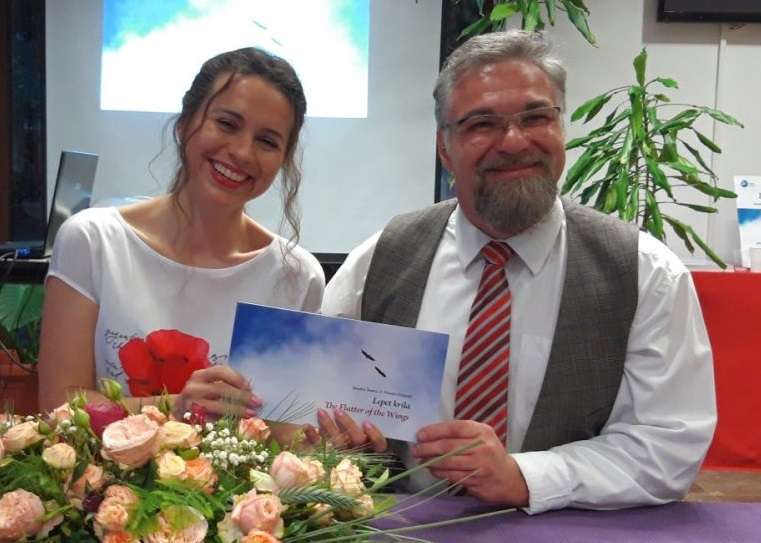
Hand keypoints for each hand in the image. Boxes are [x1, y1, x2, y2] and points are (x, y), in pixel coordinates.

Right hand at [173, 366, 261, 419]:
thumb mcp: (210, 387)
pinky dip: (224, 420)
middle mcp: (193, 386)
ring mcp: (189, 403)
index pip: (221, 371)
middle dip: (241, 396)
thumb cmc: (200, 398)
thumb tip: (252, 396)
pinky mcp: (189, 418)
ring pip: (216, 405)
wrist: (176, 411)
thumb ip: (227, 388)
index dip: (237, 378)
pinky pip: (209, 419)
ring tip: (251, 414)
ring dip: (236, 409)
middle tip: (257, 403)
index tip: (250, 388)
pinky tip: (235, 422)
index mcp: (200, 375)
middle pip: (220, 389)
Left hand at [304, 408, 386, 451]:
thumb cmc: (342, 430)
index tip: (366, 422)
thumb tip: (362, 399)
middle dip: (348, 424)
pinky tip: (308, 426)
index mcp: (367, 445)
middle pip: (355, 441)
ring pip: (337, 444)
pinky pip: (316, 449)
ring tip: (321, 411)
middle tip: (338, 410)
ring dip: (328, 426)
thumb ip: (360, 418)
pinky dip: (312, 437)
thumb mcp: (354, 426)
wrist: (311, 450)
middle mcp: (354, 453)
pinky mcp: (320, 458)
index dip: (375, 435)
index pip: (379, 445)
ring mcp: (337, 457)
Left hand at [412, 420, 528, 505]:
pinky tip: (433, 470)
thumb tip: (431, 434)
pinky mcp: (477, 481)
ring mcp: (480, 466)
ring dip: (431, 462)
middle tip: (416, 449)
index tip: (420, 435)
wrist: (509, 478)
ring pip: (449, 463)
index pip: (454, 428)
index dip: (435, 431)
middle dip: (428, 448)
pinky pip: (452, 476)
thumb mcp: (481, 437)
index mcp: (482, 432)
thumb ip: (461, 433)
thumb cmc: (490, 452)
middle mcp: (482, 447)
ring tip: (421, 460)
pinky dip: (439, 473)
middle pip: (449, 446)